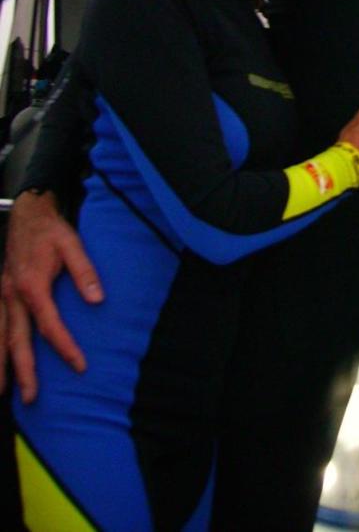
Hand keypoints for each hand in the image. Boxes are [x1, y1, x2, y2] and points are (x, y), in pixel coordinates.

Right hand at [1, 190, 102, 402]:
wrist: (27, 213)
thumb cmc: (51, 230)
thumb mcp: (72, 244)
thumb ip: (84, 272)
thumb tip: (97, 300)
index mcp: (32, 286)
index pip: (49, 325)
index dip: (65, 347)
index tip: (79, 366)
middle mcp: (12, 295)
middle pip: (17, 340)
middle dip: (23, 371)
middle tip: (31, 398)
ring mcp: (2, 296)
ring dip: (0, 365)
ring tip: (3, 393)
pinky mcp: (0, 294)